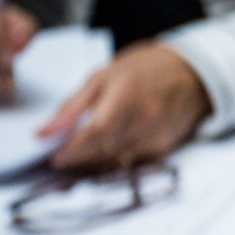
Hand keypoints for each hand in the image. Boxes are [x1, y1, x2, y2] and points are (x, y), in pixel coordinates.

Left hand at [40, 45, 209, 168]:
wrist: (190, 76)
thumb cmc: (141, 71)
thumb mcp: (101, 77)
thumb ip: (72, 107)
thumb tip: (43, 132)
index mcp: (126, 96)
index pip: (96, 131)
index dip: (73, 148)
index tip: (54, 157)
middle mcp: (145, 120)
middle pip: (105, 150)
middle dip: (78, 158)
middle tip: (60, 159)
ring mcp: (157, 137)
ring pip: (117, 161)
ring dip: (94, 163)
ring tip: (78, 157)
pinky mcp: (164, 149)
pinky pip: (132, 163)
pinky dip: (114, 162)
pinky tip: (104, 154)